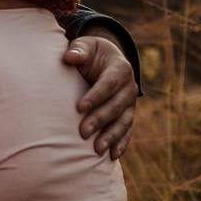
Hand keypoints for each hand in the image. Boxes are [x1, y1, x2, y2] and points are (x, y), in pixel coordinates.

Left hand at [62, 34, 137, 159]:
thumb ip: (78, 49)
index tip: (79, 107)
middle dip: (100, 119)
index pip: (109, 83)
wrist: (105, 59)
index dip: (96, 95)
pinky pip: (127, 130)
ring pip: (123, 121)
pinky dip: (121, 143)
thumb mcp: (85, 45)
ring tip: (97, 149)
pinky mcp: (127, 115)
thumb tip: (70, 57)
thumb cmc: (90, 53)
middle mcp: (129, 87)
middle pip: (116, 106)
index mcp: (120, 68)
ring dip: (111, 136)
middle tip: (82, 132)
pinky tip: (112, 155)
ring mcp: (130, 103)